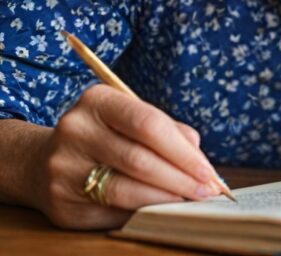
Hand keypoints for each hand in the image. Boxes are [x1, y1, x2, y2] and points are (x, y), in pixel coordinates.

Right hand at [32, 84, 220, 228]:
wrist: (41, 162)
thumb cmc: (106, 136)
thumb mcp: (132, 119)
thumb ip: (168, 131)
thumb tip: (199, 159)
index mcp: (97, 101)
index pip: (148, 124)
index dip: (182, 151)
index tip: (208, 171)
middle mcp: (75, 131)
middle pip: (139, 159)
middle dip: (180, 178)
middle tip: (206, 191)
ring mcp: (63, 169)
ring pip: (126, 190)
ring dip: (164, 198)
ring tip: (188, 201)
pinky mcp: (61, 204)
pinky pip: (111, 212)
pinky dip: (142, 212)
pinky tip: (160, 210)